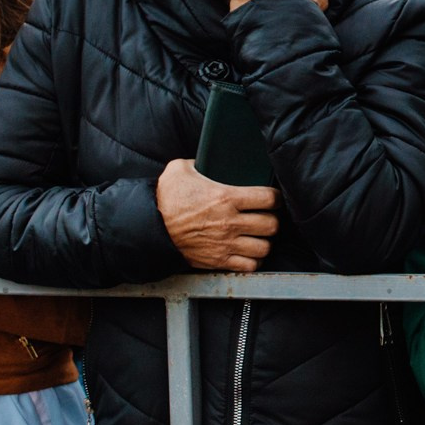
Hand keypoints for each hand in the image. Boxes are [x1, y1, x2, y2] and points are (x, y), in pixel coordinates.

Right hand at [155, 158, 279, 271]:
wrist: (149, 226)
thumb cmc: (165, 198)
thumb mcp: (180, 169)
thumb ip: (200, 162)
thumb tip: (209, 159)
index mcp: (226, 198)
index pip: (268, 198)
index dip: (275, 198)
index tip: (272, 198)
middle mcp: (230, 222)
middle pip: (272, 225)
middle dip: (272, 220)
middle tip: (266, 217)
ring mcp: (225, 243)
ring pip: (264, 247)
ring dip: (264, 241)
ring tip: (259, 235)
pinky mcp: (218, 260)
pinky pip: (249, 266)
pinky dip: (253, 260)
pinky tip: (249, 252)